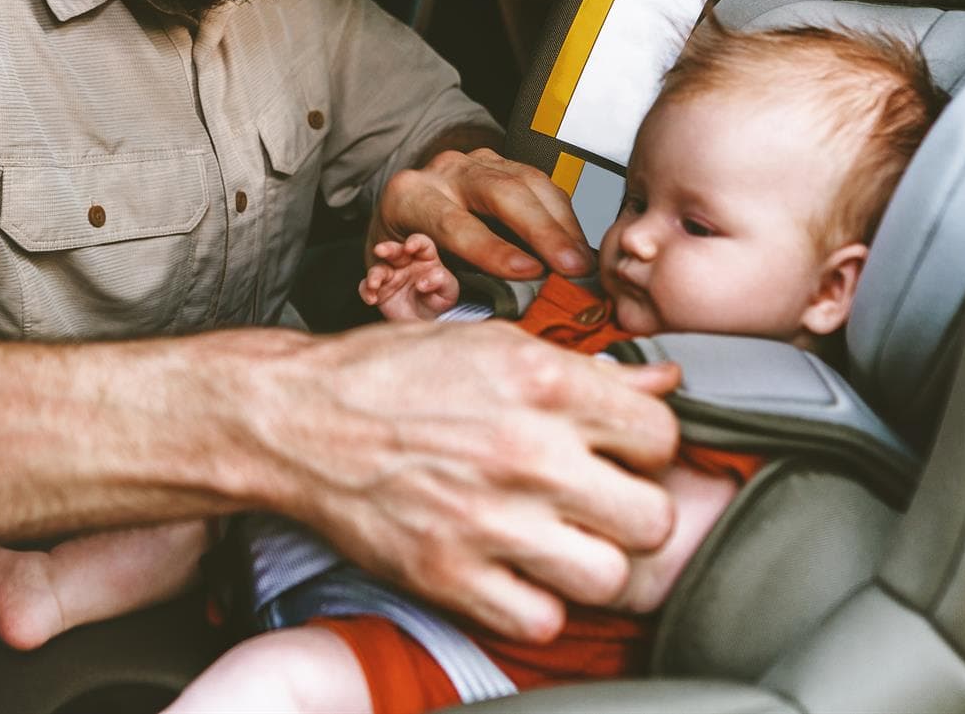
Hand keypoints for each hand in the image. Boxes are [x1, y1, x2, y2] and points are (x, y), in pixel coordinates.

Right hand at [250, 322, 680, 643]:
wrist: (298, 418)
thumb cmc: (391, 374)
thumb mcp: (493, 343)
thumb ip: (583, 368)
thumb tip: (665, 382)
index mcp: (544, 383)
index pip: (662, 435)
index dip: (647, 447)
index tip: (621, 452)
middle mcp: (526, 451)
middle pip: (653, 517)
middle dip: (634, 512)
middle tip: (601, 504)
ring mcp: (489, 520)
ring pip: (610, 576)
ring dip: (592, 563)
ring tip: (562, 542)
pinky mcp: (450, 575)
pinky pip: (542, 620)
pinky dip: (536, 605)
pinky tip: (518, 572)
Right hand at [359, 234, 459, 319]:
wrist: (426, 321)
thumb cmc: (439, 300)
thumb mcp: (448, 292)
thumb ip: (441, 282)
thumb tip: (424, 281)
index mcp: (425, 258)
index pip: (421, 243)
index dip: (415, 242)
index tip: (410, 247)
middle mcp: (406, 263)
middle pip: (395, 250)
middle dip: (387, 248)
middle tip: (380, 250)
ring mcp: (391, 276)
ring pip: (378, 268)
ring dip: (374, 274)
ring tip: (374, 284)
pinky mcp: (379, 290)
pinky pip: (367, 287)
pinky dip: (366, 291)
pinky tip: (372, 298)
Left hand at [371, 148, 592, 281]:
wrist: (402, 213)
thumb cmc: (403, 252)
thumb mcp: (397, 276)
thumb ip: (427, 294)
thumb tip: (470, 317)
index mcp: (410, 198)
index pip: (455, 223)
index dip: (494, 250)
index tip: (530, 273)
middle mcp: (445, 172)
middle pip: (501, 192)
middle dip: (543, 231)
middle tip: (572, 267)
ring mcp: (478, 161)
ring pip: (529, 182)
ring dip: (562, 224)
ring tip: (581, 262)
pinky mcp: (505, 163)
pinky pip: (543, 183)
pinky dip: (564, 215)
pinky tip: (576, 244)